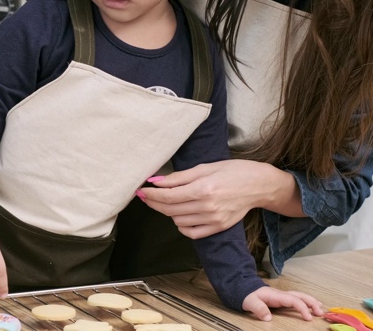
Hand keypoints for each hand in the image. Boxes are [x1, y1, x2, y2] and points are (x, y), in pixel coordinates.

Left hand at [138, 160, 301, 238]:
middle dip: (154, 202)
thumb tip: (156, 181)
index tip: (141, 190)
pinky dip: (181, 225)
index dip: (151, 194)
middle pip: (170, 209)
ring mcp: (213, 220)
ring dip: (167, 212)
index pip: (168, 196)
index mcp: (204, 189)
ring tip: (166, 201)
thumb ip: (179, 177)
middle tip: (145, 196)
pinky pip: (191, 233)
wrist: (260, 185)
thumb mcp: (205, 167)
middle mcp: (207, 207)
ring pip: (178, 220)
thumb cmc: (234, 171)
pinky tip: (180, 215)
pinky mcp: (218, 227)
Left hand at [242, 286, 323, 320]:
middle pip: (300, 296)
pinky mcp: (282, 299)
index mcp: (276, 295)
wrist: (245, 288)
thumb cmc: (248, 295)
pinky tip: (311, 307)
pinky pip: (296, 299)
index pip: (293, 300)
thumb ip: (258, 308)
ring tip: (320, 310)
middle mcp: (282, 294)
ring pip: (300, 296)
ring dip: (311, 302)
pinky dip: (306, 302)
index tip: (308, 318)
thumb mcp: (250, 302)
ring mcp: (282, 296)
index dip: (302, 308)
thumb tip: (268, 318)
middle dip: (312, 303)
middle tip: (320, 313)